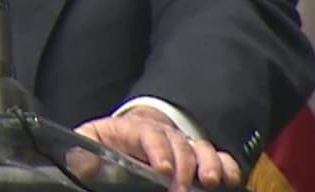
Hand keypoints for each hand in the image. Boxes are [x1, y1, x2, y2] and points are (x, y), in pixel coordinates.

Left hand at [74, 106, 240, 191]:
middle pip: (179, 144)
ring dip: (209, 164)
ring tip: (211, 181)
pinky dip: (226, 165)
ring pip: (201, 148)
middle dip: (184, 167)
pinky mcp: (196, 155)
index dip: (158, 151)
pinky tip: (230, 179)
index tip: (164, 170)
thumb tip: (83, 162)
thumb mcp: (90, 141)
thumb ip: (84, 150)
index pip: (150, 135)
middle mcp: (163, 133)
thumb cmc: (106, 142)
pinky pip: (216, 156)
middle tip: (182, 190)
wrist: (125, 133)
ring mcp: (182, 143)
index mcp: (135, 129)